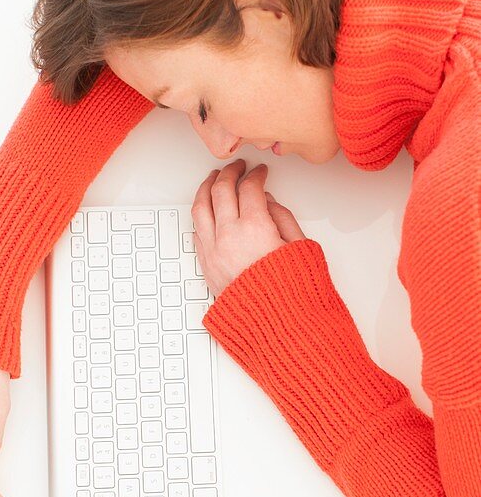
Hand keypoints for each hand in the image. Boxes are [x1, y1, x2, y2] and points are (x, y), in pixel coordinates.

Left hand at [192, 158, 306, 295]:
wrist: (278, 328)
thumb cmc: (293, 294)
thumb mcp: (300, 248)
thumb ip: (283, 219)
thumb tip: (268, 202)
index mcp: (256, 228)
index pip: (249, 188)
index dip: (256, 175)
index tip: (260, 172)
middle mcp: (229, 236)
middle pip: (221, 191)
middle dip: (229, 173)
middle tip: (237, 168)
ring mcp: (213, 251)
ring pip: (200, 208)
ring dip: (206, 189)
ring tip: (213, 180)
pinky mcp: (206, 266)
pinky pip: (197, 231)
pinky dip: (201, 214)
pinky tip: (207, 209)